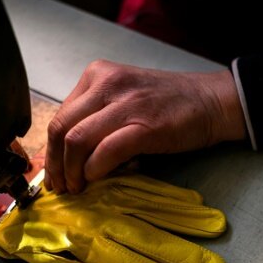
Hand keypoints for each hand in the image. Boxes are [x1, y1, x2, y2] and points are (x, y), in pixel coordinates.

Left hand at [45, 60, 245, 193]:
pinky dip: (95, 170)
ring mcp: (126, 104)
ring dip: (72, 171)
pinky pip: (106, 150)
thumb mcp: (126, 97)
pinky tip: (96, 179)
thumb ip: (98, 117)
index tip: (54, 173)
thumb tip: (69, 156)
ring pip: (77, 140)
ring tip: (78, 187)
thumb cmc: (170, 104)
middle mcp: (107, 83)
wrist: (212, 102)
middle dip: (55, 164)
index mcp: (98, 75)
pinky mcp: (145, 126)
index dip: (50, 150)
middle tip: (61, 187)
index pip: (60, 115)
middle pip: (61, 128)